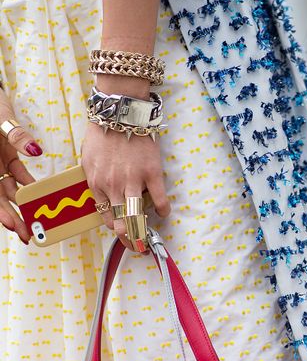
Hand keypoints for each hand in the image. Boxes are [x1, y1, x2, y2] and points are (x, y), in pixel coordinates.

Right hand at [0, 89, 43, 244]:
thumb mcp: (0, 120)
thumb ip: (16, 136)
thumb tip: (35, 151)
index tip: (11, 225)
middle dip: (13, 217)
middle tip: (28, 235)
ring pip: (9, 190)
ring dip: (22, 206)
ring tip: (35, 223)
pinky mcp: (6, 156)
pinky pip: (17, 175)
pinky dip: (28, 186)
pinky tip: (41, 198)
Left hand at [81, 120, 169, 252]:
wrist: (120, 114)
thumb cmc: (102, 135)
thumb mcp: (88, 160)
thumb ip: (96, 180)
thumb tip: (104, 198)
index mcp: (96, 183)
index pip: (105, 216)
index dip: (116, 229)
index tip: (123, 234)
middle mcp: (113, 186)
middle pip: (121, 223)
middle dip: (129, 239)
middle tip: (137, 246)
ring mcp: (133, 181)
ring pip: (138, 217)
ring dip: (143, 232)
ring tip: (148, 239)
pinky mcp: (152, 174)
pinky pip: (160, 200)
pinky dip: (163, 210)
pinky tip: (164, 212)